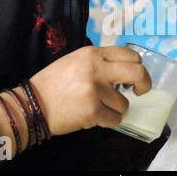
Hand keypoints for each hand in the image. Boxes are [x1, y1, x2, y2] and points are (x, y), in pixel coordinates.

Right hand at [29, 45, 150, 134]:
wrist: (32, 105)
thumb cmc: (54, 83)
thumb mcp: (76, 61)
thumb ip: (99, 61)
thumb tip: (125, 70)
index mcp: (93, 54)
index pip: (130, 55)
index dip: (137, 67)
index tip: (132, 78)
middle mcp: (97, 68)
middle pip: (138, 72)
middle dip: (144, 84)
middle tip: (139, 92)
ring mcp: (95, 90)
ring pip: (124, 103)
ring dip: (115, 109)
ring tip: (98, 107)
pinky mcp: (93, 111)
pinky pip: (116, 119)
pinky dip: (109, 121)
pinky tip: (95, 117)